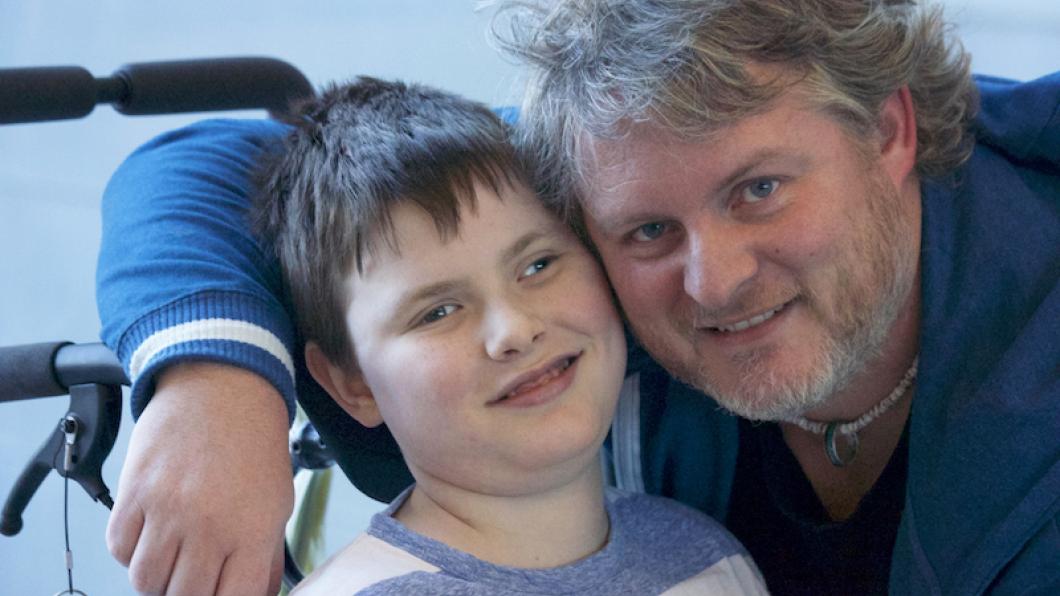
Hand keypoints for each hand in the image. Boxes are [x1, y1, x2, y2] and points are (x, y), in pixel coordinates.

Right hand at [107, 362, 293, 594]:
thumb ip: (263, 556)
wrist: (222, 387)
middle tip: (194, 575)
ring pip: (144, 580)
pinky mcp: (134, 492)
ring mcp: (168, 510)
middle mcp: (209, 525)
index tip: (220, 591)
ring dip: (156, 576)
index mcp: (253, 530)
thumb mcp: (277, 501)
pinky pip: (118, 548)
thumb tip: (255, 595)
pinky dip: (130, 549)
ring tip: (172, 553)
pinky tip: (151, 529)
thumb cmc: (252, 442)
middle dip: (188, 592)